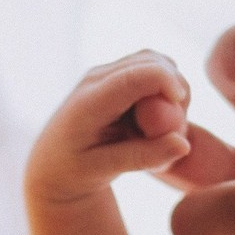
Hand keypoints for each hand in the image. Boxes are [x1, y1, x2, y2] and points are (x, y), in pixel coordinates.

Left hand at [25, 50, 190, 205]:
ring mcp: (106, 72)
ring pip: (159, 64)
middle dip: (175, 96)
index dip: (171, 85)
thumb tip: (183, 143)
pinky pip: (154, 71)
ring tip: (156, 132)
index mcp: (89, 101)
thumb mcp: (104, 171)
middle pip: (155, 63)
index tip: (181, 119)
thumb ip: (144, 157)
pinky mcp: (116, 75)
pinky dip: (164, 93)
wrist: (51, 163)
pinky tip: (151, 123)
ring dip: (171, 94)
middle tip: (168, 136)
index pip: (140, 74)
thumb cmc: (74, 170)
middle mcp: (97, 78)